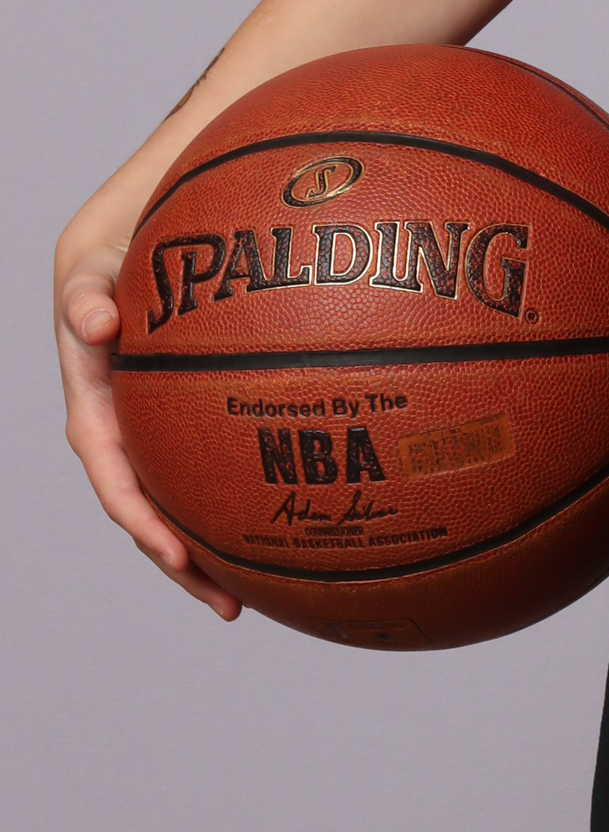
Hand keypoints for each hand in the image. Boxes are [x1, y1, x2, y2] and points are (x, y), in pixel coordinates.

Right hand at [55, 185, 241, 618]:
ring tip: (263, 590)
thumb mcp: (95, 262)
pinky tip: (298, 510)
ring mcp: (161, 419)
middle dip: (183, 560)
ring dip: (216, 542)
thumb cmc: (119, 243)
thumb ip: (87, 292)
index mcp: (95, 398)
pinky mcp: (197, 407)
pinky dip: (247, 486)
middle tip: (230, 605)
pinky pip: (221, 454)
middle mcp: (126, 420)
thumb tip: (96, 325)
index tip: (175, 553)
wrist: (141, 226)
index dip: (139, 516)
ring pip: (186, 491)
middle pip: (151, 505)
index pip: (111, 470)